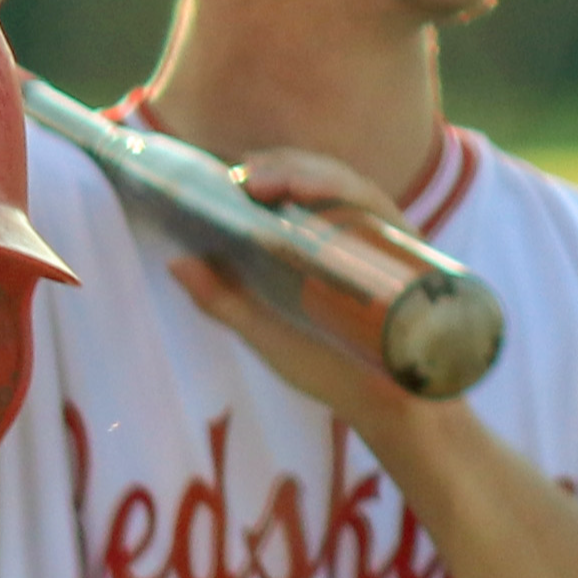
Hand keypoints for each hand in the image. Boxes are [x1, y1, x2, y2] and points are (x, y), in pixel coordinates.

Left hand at [170, 149, 429, 429]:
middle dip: (277, 167)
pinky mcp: (402, 245)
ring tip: (264, 180)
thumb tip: (175, 260)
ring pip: (341, 182)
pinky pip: (373, 203)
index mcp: (314, 245)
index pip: (288, 190)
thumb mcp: (266, 333)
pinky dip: (341, 188)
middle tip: (243, 176)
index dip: (261, 171)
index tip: (225, 170)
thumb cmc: (332, 370)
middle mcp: (348, 233)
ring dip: (302, 171)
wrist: (393, 410)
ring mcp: (377, 236)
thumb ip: (223, 301)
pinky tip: (309, 189)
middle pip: (313, 179)